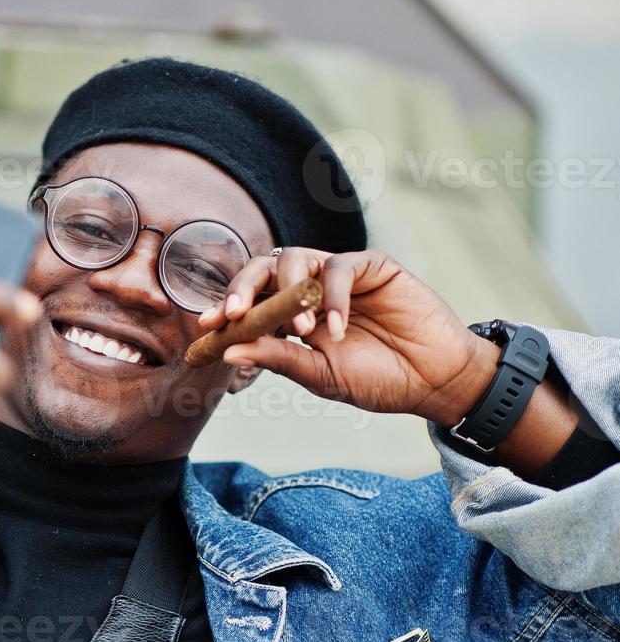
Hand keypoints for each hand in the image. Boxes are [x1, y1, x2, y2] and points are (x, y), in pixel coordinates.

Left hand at [196, 248, 498, 426]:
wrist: (433, 381)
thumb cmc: (377, 380)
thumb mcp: (320, 375)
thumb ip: (278, 358)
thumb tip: (229, 352)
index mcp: (290, 316)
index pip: (250, 302)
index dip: (226, 309)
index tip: (207, 326)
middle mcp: (309, 290)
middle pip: (263, 271)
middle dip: (241, 288)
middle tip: (233, 314)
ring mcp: (338, 276)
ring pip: (294, 260)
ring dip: (289, 294)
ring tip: (303, 331)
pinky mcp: (371, 266)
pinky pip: (338, 267)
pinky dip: (331, 296)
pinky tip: (338, 328)